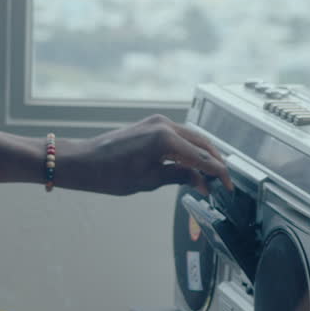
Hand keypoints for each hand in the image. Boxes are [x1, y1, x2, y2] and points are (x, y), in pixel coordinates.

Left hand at [60, 115, 233, 195]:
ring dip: (202, 156)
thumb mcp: (149, 181)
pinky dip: (187, 150)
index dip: (218, 174)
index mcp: (165, 138)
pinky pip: (178, 136)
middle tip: (221, 182)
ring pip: (192, 138)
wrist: (82, 162)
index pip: (202, 157)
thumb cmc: (108, 173)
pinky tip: (190, 166)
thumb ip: (180, 177)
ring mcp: (156, 122)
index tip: (227, 187)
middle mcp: (163, 125)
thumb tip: (202, 182)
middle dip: (214, 163)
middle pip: (202, 143)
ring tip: (208, 177)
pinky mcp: (150, 125)